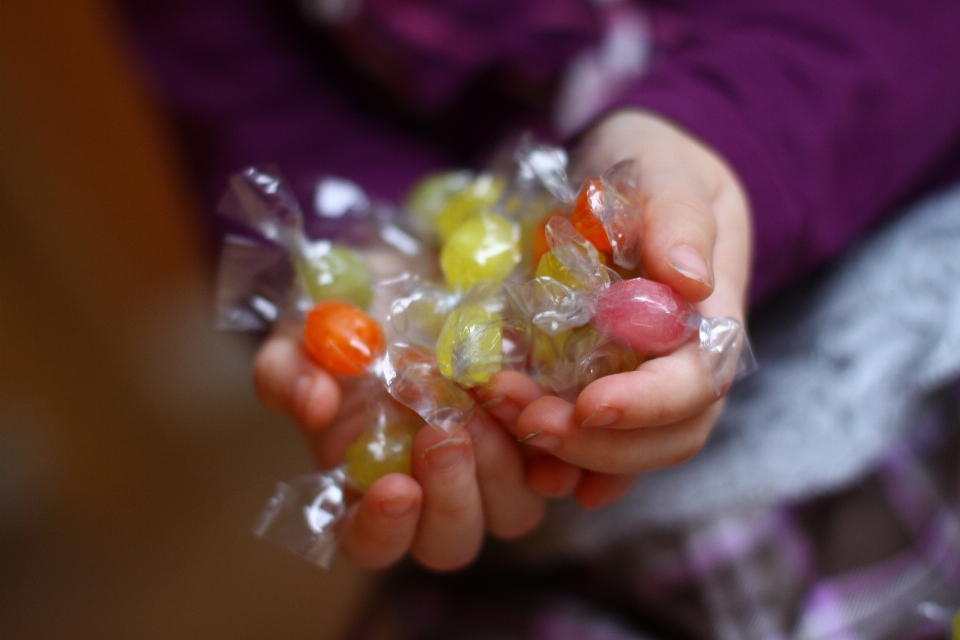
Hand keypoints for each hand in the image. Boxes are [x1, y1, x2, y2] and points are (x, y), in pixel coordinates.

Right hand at [253, 321, 545, 570]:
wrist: (413, 273)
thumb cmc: (350, 316)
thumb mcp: (302, 334)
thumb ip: (289, 371)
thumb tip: (310, 403)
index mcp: (365, 484)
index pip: (368, 544)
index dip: (382, 530)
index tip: (393, 487)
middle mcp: (430, 492)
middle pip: (450, 541)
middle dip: (451, 494)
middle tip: (444, 430)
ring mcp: (490, 471)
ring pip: (512, 513)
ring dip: (502, 465)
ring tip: (487, 393)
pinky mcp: (536, 439)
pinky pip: (561, 467)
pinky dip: (558, 449)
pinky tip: (547, 409)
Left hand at [487, 110, 751, 492]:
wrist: (630, 169)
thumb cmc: (654, 164)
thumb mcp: (666, 169)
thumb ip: (678, 215)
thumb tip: (690, 278)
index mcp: (712, 318)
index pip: (699, 382)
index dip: (650, 404)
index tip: (591, 405)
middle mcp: (684, 362)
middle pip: (667, 435)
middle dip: (598, 444)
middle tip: (527, 420)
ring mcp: (646, 380)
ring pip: (629, 449)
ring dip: (570, 454)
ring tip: (508, 426)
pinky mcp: (607, 384)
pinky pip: (596, 440)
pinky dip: (566, 462)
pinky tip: (530, 469)